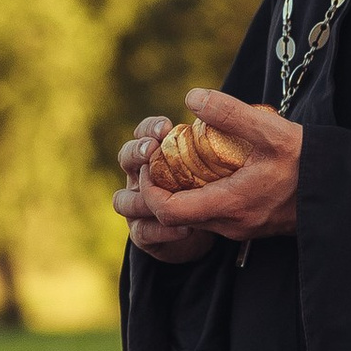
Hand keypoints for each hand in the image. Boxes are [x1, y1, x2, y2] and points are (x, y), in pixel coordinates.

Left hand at [113, 88, 300, 260]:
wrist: (342, 190)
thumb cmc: (309, 161)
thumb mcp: (271, 130)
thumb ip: (230, 113)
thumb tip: (192, 96)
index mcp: (230, 205)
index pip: (168, 211)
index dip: (150, 188)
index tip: (152, 161)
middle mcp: (231, 225)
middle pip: (176, 217)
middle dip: (161, 188)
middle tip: (162, 157)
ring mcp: (240, 229)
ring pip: (194, 217)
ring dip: (181, 192)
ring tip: (183, 159)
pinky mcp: (250, 226)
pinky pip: (212, 215)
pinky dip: (200, 195)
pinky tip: (211, 170)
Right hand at [115, 115, 213, 266]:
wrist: (204, 229)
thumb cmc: (209, 187)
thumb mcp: (215, 162)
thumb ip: (215, 142)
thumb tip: (227, 115)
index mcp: (154, 155)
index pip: (143, 134)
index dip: (149, 129)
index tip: (165, 127)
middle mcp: (139, 178)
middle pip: (126, 160)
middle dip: (136, 153)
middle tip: (151, 150)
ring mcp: (136, 207)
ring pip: (123, 200)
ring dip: (143, 196)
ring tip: (166, 194)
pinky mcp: (144, 234)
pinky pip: (143, 232)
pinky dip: (161, 230)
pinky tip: (186, 228)